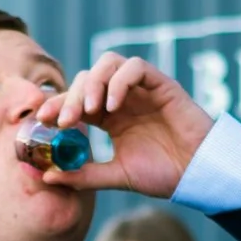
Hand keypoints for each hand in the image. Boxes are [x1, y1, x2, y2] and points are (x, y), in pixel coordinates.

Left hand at [33, 53, 217, 199]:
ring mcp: (141, 89)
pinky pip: (135, 67)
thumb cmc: (163, 175)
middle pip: (88, 78)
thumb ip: (84, 175)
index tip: (43, 119)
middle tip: (65, 120)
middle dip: (72, 96)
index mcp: (110, 117)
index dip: (58, 105)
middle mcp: (123, 98)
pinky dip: (120, 81)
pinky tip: (113, 105)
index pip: (77, 100)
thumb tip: (47, 176)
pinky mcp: (161, 84)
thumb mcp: (116, 176)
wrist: (198, 175)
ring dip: (94, 83)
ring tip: (90, 110)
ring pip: (109, 63)